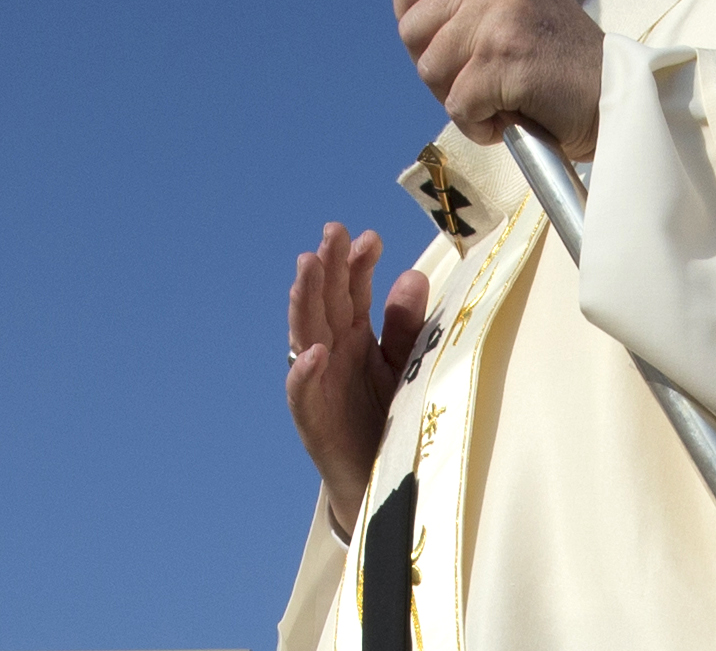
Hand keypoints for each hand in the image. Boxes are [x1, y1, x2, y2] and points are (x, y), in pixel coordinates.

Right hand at [285, 223, 429, 539]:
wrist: (384, 483)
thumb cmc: (392, 416)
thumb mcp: (405, 365)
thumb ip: (406, 325)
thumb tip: (412, 274)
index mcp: (354, 335)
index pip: (351, 290)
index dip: (357, 264)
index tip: (370, 237)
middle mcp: (331, 351)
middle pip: (325, 303)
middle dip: (327, 267)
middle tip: (332, 232)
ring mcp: (319, 382)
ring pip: (305, 334)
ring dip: (304, 301)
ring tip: (308, 267)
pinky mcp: (314, 420)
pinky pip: (303, 394)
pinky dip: (303, 373)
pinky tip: (311, 352)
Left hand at [393, 0, 604, 154]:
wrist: (619, 98)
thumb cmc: (564, 64)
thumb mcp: (518, 6)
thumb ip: (471, 0)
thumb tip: (409, 19)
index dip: (405, 2)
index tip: (421, 36)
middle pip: (412, 28)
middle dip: (435, 66)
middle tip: (474, 82)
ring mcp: (498, 15)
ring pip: (429, 69)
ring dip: (458, 98)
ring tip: (500, 98)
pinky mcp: (501, 58)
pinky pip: (456, 105)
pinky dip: (477, 124)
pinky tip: (508, 117)